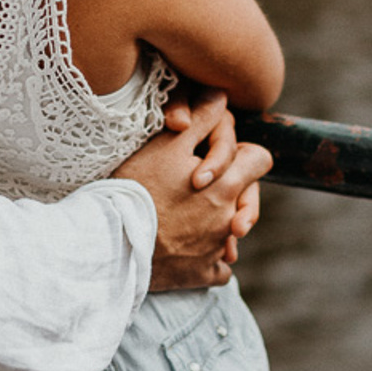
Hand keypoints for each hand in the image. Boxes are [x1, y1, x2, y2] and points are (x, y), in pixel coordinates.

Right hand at [114, 89, 271, 290]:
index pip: (260, 160)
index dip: (243, 155)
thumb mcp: (164, 146)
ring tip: (186, 219)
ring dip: (217, 226)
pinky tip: (189, 250)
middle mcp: (227, 219)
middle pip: (246, 199)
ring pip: (231, 234)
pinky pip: (219, 269)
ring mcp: (217, 250)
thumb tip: (222, 95)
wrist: (111, 241)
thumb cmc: (135, 188)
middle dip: (230, 193)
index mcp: (226, 185)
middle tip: (200, 190)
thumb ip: (201, 119)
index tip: (218, 160)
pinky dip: (209, 261)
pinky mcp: (202, 276)